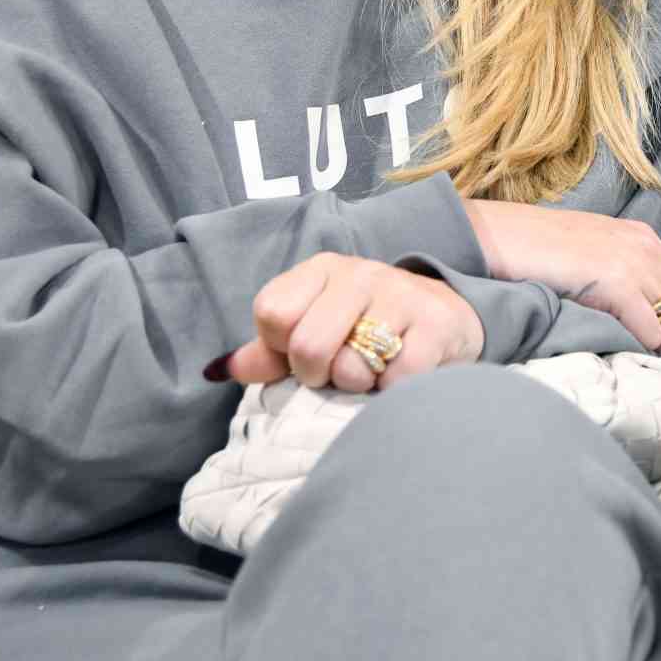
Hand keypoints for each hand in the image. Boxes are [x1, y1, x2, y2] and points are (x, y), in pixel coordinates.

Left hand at [215, 252, 484, 391]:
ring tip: (373, 372)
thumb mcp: (315, 327)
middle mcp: (359, 274)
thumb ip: (268, 353)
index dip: (281, 348)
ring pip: (351, 366)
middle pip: (307, 346)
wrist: (446, 316)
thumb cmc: (367, 328)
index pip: (272, 313)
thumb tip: (215, 370)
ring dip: (358, 384)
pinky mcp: (435, 323)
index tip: (301, 354)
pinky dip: (393, 390)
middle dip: (318, 375)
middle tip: (337, 371)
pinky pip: (397, 377)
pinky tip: (401, 376)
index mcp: (320, 270)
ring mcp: (400, 295)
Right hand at [462, 199, 660, 352]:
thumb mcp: (593, 244)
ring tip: (630, 344)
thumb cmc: (539, 245)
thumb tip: (636, 300)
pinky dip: (640, 344)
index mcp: (643, 237)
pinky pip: (652, 332)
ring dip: (658, 340)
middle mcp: (646, 249)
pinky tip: (618, 341)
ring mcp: (635, 266)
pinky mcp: (619, 286)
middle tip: (643, 342)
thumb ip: (620, 262)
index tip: (652, 325)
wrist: (506, 236)